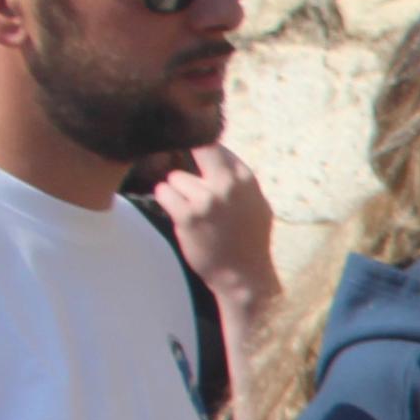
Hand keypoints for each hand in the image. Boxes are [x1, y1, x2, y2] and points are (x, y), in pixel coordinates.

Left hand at [147, 143, 278, 305]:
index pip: (215, 143)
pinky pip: (164, 193)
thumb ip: (236, 178)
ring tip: (191, 209)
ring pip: (175, 177)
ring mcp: (207, 200)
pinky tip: (181, 216)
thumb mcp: (256, 203)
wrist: (243, 276)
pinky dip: (167, 202)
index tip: (192, 154)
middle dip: (184, 153)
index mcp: (246, 179)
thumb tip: (216, 151)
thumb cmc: (249, 239)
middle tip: (183, 170)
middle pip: (196, 147)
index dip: (199, 146)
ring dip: (177, 191)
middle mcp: (228, 186)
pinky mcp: (187, 216)